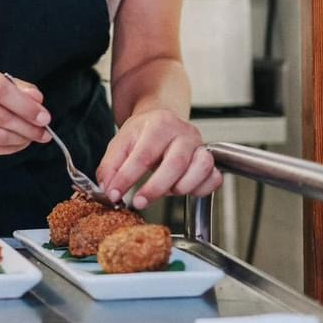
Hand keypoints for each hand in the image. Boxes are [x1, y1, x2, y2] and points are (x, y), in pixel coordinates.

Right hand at [0, 68, 51, 161]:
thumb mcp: (4, 82)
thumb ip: (23, 89)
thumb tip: (38, 101)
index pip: (0, 90)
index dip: (25, 106)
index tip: (44, 117)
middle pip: (0, 117)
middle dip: (28, 127)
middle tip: (44, 132)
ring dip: (22, 139)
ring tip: (33, 137)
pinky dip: (12, 148)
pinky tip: (20, 142)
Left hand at [95, 108, 221, 208]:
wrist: (162, 120)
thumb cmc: (143, 134)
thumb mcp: (120, 143)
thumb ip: (110, 167)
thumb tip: (108, 189)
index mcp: (159, 124)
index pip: (144, 154)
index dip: (127, 178)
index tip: (114, 194)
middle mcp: (183, 132)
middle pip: (176, 163)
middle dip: (155, 188)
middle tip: (138, 202)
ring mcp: (200, 145)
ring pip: (201, 168)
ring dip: (181, 187)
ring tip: (166, 191)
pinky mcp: (210, 159)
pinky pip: (214, 178)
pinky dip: (201, 189)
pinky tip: (185, 189)